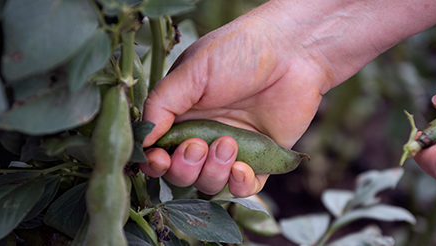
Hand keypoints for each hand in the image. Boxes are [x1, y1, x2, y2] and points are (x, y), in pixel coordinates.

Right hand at [140, 3, 332, 197]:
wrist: (292, 51)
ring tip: (228, 144)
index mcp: (183, 113)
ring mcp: (233, 148)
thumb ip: (162, 104)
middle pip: (182, 173)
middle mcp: (205, 133)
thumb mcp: (191, 71)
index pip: (159, 149)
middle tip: (198, 145)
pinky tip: (242, 168)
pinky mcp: (262, 158)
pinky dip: (239, 185)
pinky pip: (244, 188)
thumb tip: (143, 140)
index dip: (155, 161)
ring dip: (213, 172)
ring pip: (210, 183)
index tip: (160, 158)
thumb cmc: (240, 50)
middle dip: (185, 168)